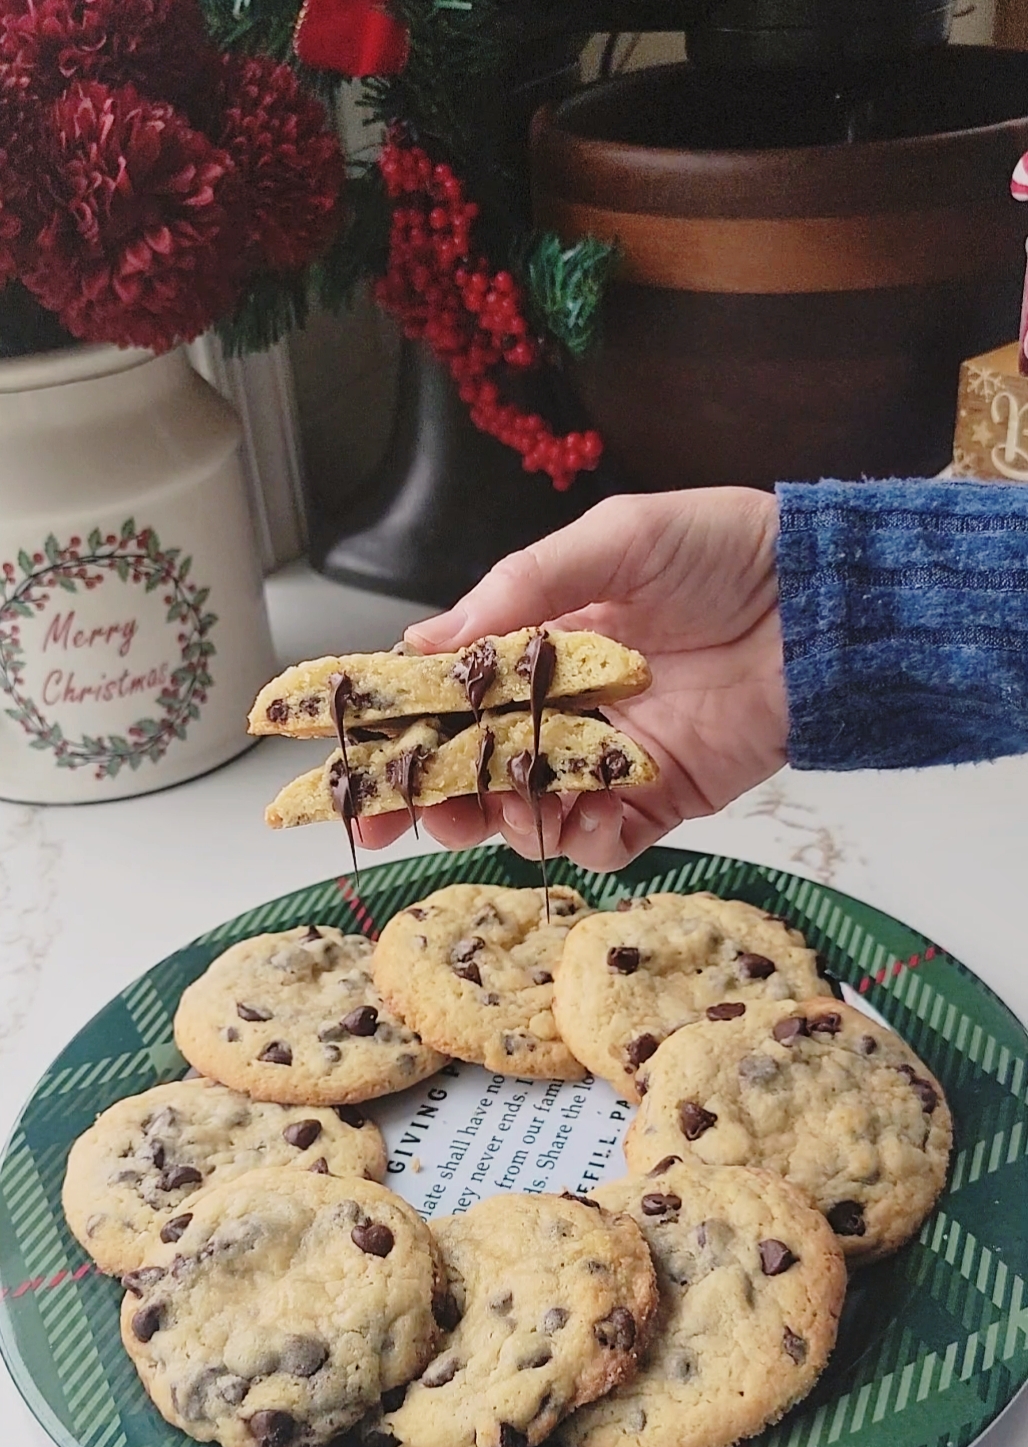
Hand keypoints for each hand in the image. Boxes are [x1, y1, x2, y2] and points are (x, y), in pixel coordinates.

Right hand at [355, 486, 786, 869]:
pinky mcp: (660, 796)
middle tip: (407, 817)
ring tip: (508, 810)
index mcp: (539, 644)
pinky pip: (605, 840)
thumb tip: (426, 641)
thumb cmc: (723, 549)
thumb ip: (523, 588)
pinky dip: (584, 841)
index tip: (353, 763)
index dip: (397, 730)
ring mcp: (610, 758)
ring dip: (504, 821)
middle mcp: (564, 708)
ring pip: (528, 812)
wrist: (822, 601)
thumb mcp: (613, 540)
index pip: (449, 695)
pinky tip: (584, 820)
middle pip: (475, 767)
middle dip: (433, 797)